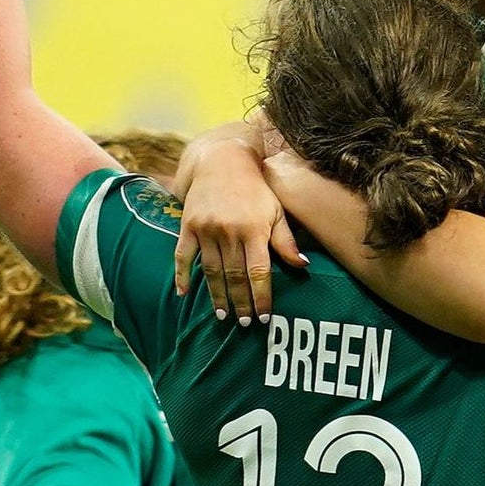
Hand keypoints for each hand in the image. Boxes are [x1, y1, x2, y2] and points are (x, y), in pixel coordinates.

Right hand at [175, 133, 305, 324]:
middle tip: (245, 324)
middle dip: (240, 302)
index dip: (261, 296)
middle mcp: (229, 231)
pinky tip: (182, 294)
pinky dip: (181, 275)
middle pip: (235, 276)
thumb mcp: (276, 211)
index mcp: (254, 229)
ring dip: (216, 295)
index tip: (264, 317)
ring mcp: (206, 229)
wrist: (221, 162)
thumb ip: (286, 240)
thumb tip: (303, 266)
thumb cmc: (256, 190)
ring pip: (211, 270)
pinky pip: (182, 255)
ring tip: (222, 315)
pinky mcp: (187, 225)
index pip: (259, 271)